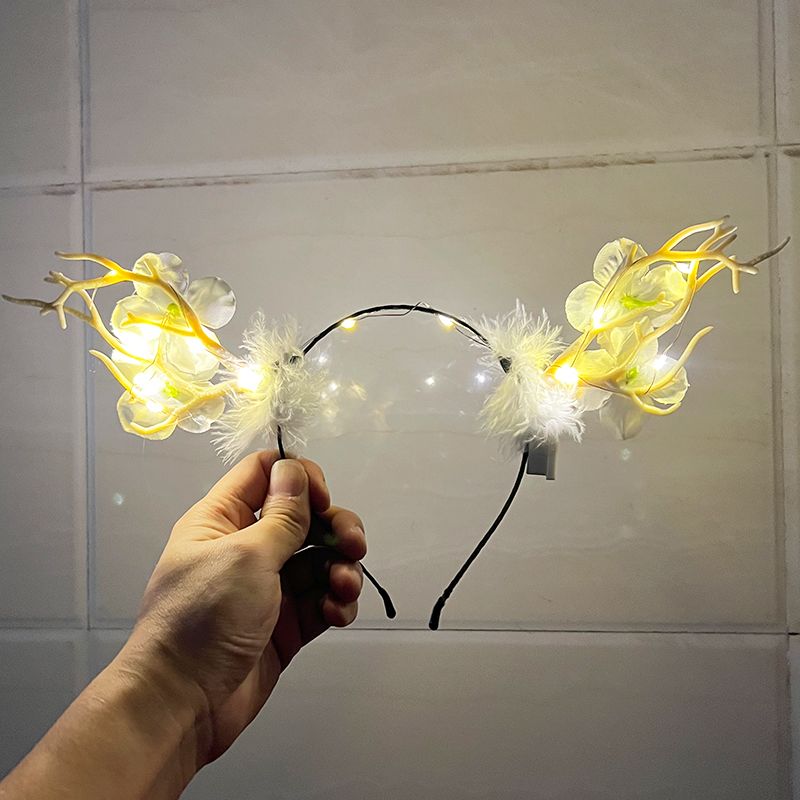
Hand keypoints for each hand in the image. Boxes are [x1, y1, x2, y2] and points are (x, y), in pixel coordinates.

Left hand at [117, 450, 366, 764]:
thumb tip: (294, 470)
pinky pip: (322, 599)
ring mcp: (268, 587)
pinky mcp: (286, 623)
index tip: (322, 499)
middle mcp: (247, 547)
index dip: (299, 478)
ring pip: (320, 559)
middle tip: (352, 545)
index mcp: (223, 519)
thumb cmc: (201, 621)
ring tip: (342, 587)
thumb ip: (282, 516)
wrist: (182, 706)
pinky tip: (336, 613)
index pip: (266, 474)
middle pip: (304, 517)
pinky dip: (337, 602)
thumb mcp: (245, 557)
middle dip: (335, 526)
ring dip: (341, 568)